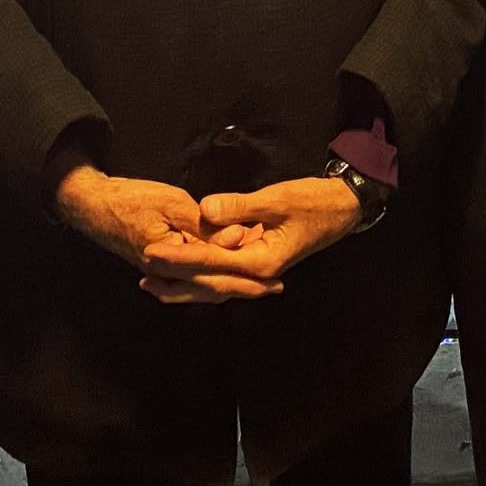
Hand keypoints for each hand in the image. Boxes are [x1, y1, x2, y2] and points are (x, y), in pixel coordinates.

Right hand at [52, 164, 272, 297]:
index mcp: (169, 261)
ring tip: (259, 285)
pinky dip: (211, 279)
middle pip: (211, 287)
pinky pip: (190, 279)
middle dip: (245, 288)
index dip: (245, 275)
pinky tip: (224, 278)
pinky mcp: (158, 265)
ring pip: (201, 287)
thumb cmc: (131, 199)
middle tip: (275, 288)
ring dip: (230, 286)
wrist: (92, 204)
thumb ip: (205, 225)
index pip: (215, 273)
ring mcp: (160, 272)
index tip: (273, 276)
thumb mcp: (173, 204)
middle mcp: (165, 274)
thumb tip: (236, 239)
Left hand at [135, 177, 363, 306]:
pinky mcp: (257, 262)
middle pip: (209, 284)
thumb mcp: (278, 199)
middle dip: (175, 278)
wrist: (343, 208)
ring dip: (183, 284)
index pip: (212, 263)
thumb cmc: (314, 202)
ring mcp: (258, 270)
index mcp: (262, 263)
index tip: (152, 252)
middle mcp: (258, 273)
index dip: (180, 257)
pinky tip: (183, 275)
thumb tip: (205, 210)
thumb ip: (240, 207)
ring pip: (214, 285)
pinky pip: (223, 275)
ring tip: (151, 281)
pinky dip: (201, 276)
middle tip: (143, 270)